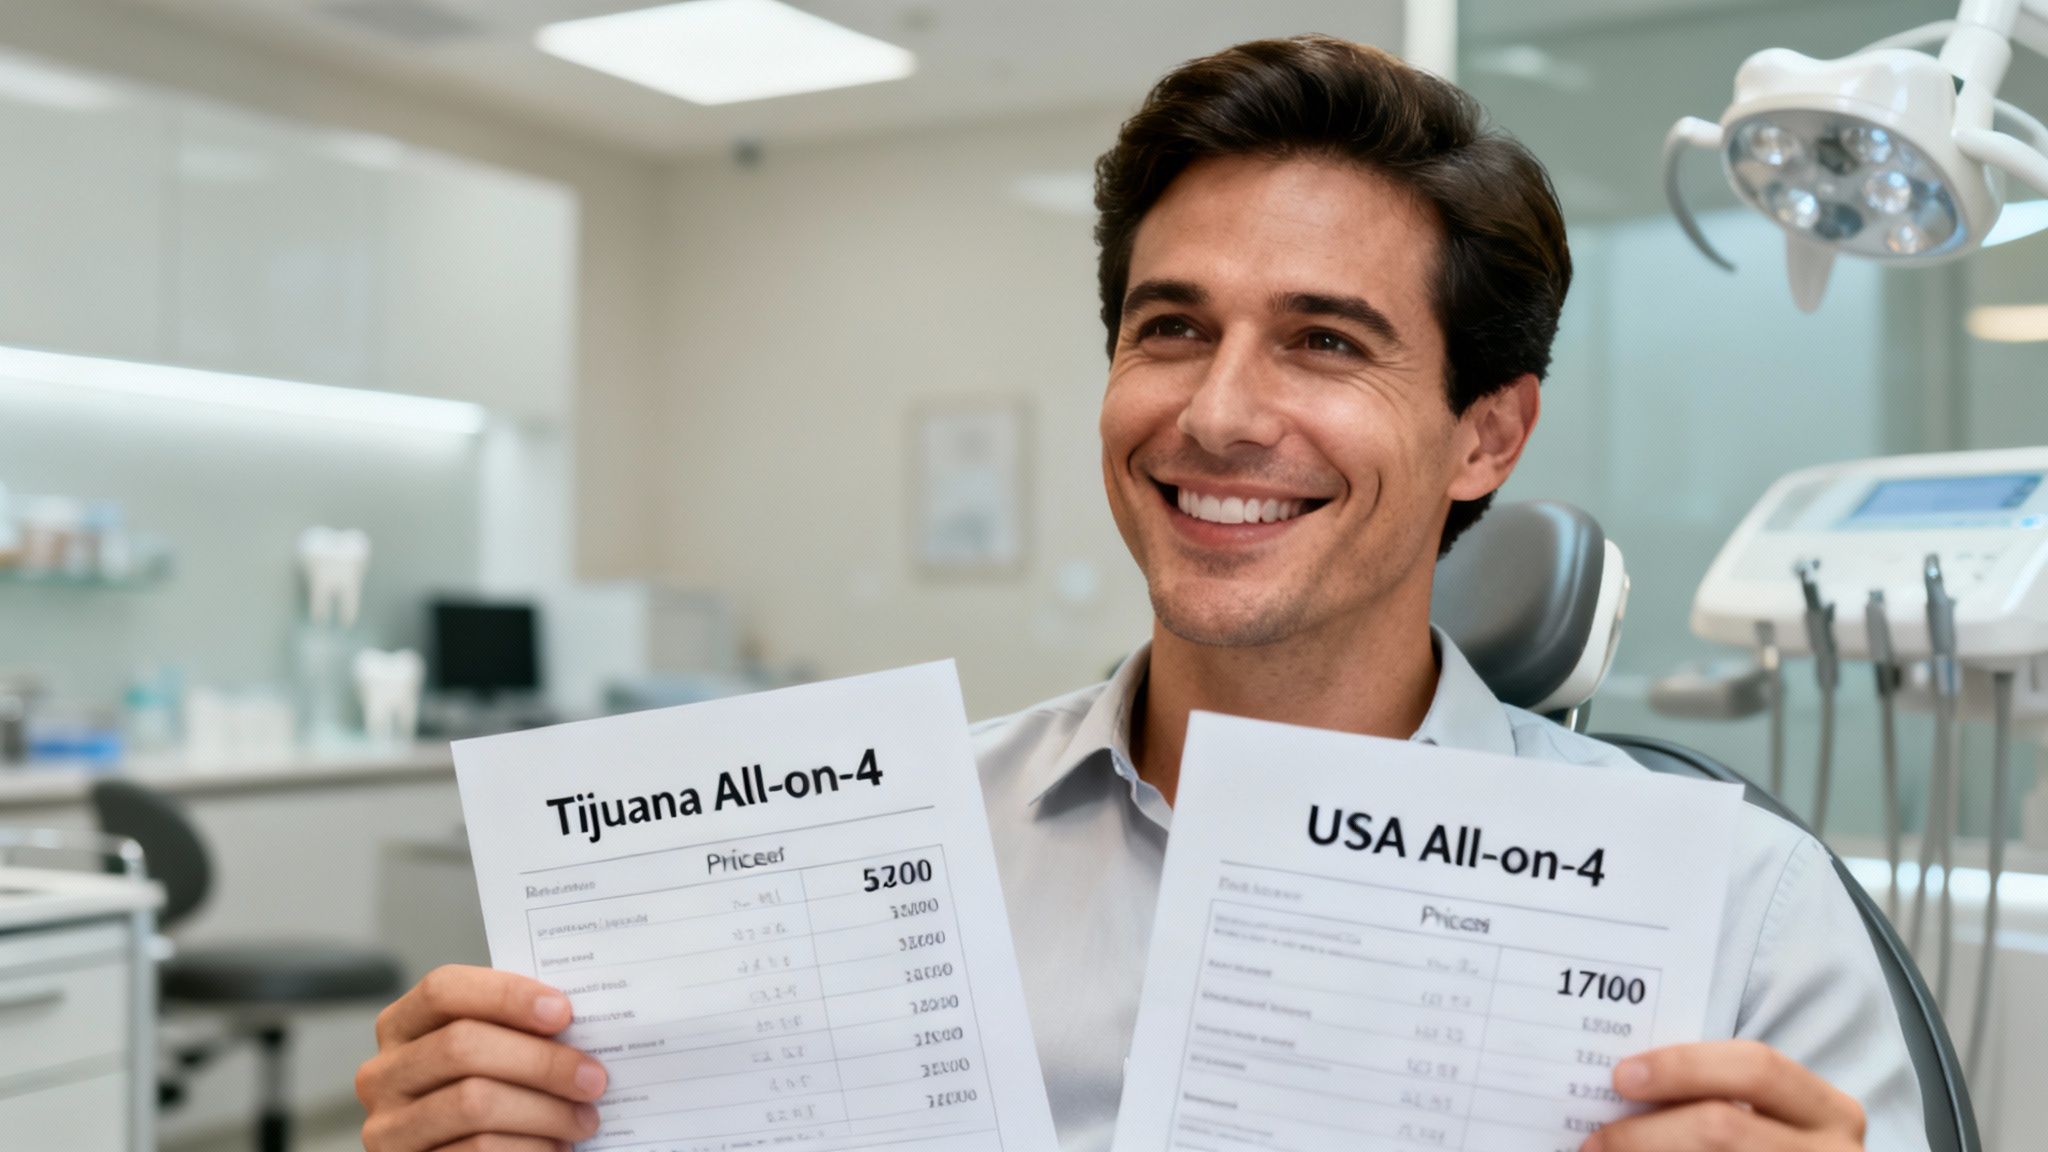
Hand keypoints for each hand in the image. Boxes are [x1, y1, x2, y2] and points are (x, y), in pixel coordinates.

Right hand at [355, 964, 608, 1151]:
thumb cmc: (488, 1095)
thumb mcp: (490, 1054)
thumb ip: (515, 1031)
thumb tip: (582, 1021)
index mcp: (401, 1026)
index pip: (442, 990)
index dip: (505, 995)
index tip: (564, 1013)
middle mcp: (383, 1074)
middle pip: (462, 1047)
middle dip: (540, 1061)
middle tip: (593, 1078)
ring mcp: (388, 1128)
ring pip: (473, 1103)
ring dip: (544, 1111)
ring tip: (584, 1120)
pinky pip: (476, 1151)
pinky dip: (528, 1148)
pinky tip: (557, 1148)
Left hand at [1584, 1040, 1864, 1151]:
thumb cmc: (1763, 1149)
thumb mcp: (1761, 1118)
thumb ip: (1711, 1098)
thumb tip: (1624, 1087)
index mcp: (1827, 1111)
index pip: (1756, 1068)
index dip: (1684, 1067)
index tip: (1621, 1077)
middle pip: (1723, 1127)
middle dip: (1646, 1133)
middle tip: (1594, 1140)